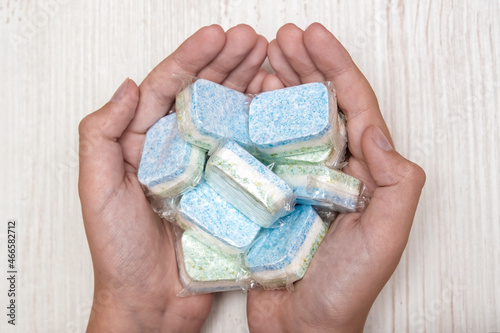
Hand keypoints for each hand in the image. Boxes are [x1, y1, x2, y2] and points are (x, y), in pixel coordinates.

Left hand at [78, 24, 267, 331]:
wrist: (153, 300)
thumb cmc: (120, 250)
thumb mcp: (97, 189)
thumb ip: (102, 134)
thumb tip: (128, 85)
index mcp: (144, 142)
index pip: (167, 88)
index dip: (192, 59)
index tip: (217, 37)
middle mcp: (177, 149)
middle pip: (202, 95)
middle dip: (227, 63)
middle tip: (254, 40)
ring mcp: (206, 167)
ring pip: (227, 116)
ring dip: (247, 85)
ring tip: (269, 60)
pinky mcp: (228, 188)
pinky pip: (246, 149)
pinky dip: (260, 125)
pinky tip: (274, 105)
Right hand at [247, 23, 425, 331]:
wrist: (300, 328)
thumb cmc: (344, 289)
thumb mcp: (385, 237)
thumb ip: (396, 182)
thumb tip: (376, 131)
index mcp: (363, 174)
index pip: (354, 107)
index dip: (335, 68)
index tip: (313, 37)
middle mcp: (332, 171)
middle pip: (320, 106)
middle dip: (304, 67)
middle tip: (281, 38)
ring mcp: (298, 181)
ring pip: (289, 122)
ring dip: (278, 88)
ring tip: (262, 60)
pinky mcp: (270, 195)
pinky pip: (262, 150)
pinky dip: (254, 122)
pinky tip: (245, 103)